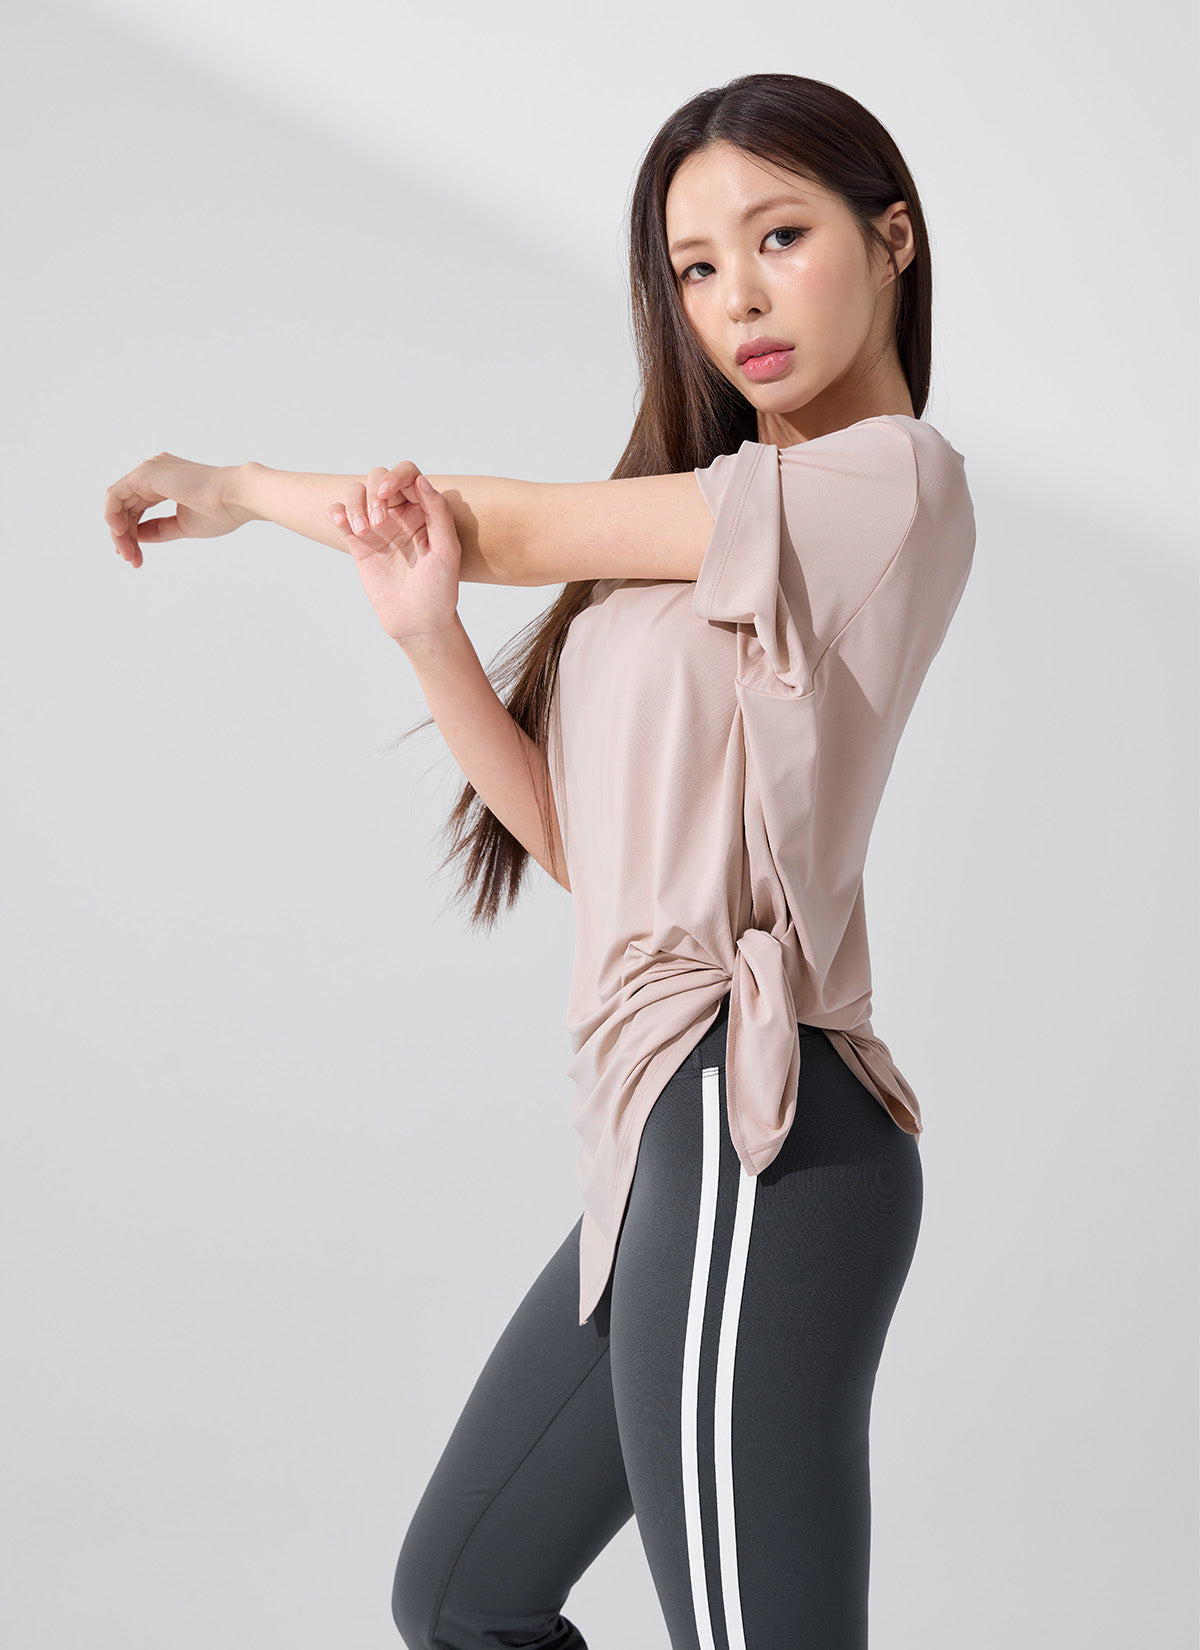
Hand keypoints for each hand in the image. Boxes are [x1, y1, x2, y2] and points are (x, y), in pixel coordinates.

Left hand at [104, 453, 252, 568]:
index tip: (135, 557)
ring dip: (119, 532)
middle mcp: (155, 472)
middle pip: (126, 507)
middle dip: (125, 537)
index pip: (138, 508)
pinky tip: (121, 535)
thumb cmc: (221, 511)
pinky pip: (115, 496)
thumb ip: (158, 529)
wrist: (237, 498)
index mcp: (166, 481)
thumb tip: (136, 537)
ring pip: (118, 503)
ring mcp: (149, 471)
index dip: (133, 534)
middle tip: (131, 560)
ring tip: (127, 554)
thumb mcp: (182, 525)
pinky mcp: (145, 474)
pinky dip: (113, 516)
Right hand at [327, 463, 461, 644]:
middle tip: (378, 523)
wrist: (418, 621)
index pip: (408, 474)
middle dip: (373, 494)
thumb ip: (438, 513)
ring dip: (354, 504)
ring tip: (362, 531)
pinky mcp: (359, 542)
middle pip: (378, 478)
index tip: (386, 493)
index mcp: (425, 510)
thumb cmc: (439, 588)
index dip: (395, 476)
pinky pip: (341, 515)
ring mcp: (378, 526)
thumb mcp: (446, 551)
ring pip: (356, 493)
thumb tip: (420, 480)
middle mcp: (401, 513)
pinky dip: (336, 512)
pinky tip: (340, 523)